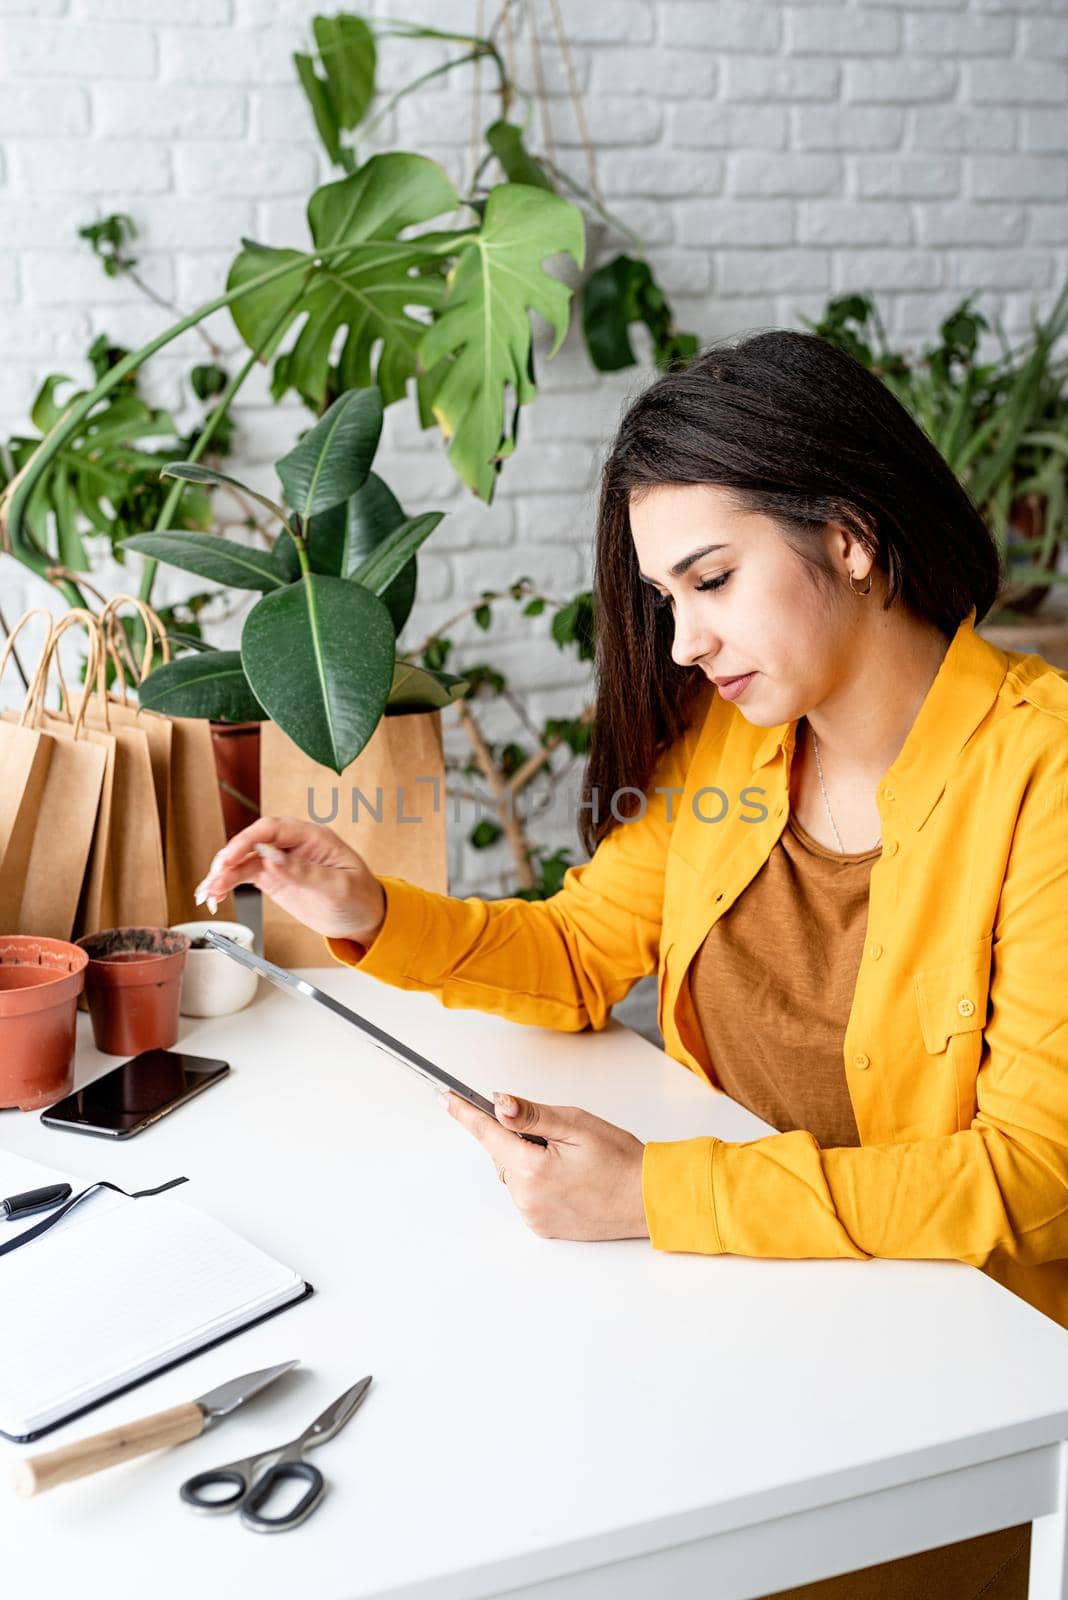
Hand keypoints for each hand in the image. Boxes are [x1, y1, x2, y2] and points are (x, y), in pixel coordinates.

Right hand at [193, 817, 386, 942]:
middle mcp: (293, 845)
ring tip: (208, 891)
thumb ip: (303, 872)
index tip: (231, 857)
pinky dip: (228, 884)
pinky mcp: (274, 879)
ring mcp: (281, 862)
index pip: (272, 828)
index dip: (248, 840)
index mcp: (312, 837)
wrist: (364, 919)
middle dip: (230, 857)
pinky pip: (245, 876)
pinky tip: (215, 893)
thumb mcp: (336, 886)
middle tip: (215, 877)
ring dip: (223, 874)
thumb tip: (271, 857)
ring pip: (244, 860)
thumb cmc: (359, 897)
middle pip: (252, 842)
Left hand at [440, 1091, 648, 1241]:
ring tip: (571, 1162)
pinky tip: (568, 1180)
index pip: (488, 1133)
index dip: (465, 1112)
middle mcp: (526, 1197)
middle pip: (502, 1153)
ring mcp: (533, 1215)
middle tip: (558, 1137)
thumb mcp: (577, 1125)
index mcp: (532, 1167)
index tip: (445, 1098)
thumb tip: (499, 1103)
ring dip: (530, 1161)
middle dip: (519, 1138)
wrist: (648, 1200)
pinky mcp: (543, 1227)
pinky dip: (538, 1181)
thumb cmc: (621, 1161)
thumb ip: (533, 1115)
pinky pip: (526, 1194)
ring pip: (514, 1174)